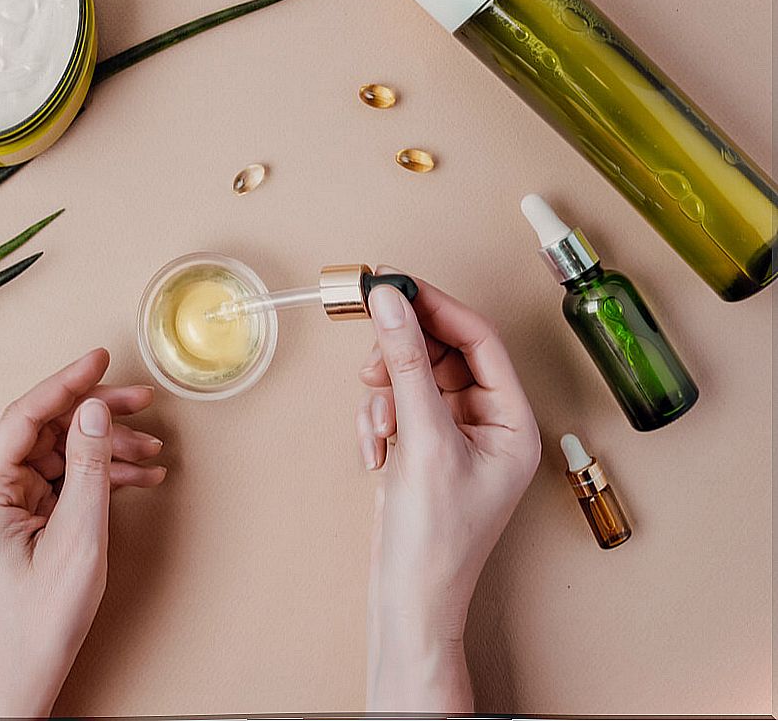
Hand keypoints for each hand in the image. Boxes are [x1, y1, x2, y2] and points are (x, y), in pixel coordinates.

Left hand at [0, 348, 165, 717]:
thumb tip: (93, 410)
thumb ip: (86, 469)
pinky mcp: (28, 524)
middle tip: (142, 399)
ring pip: (61, 456)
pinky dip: (102, 478)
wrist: (25, 677)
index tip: (99, 359)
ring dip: (107, 448)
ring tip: (153, 447)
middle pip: (46, 432)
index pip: (24, 418)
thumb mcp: (76, 540)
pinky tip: (140, 475)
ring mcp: (9, 510)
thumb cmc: (38, 623)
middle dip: (96, 414)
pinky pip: (65, 484)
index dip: (65, 383)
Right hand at [356, 274, 539, 712]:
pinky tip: (374, 451)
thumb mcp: (421, 442)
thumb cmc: (434, 540)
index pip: (480, 340)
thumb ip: (405, 367)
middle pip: (445, 354)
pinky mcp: (424, 447)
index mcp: (513, 421)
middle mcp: (490, 423)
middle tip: (371, 356)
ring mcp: (456, 435)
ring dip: (386, 393)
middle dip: (403, 357)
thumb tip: (391, 304)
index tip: (396, 286)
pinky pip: (399, 405)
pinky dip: (379, 419)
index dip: (437, 308)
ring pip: (415, 378)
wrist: (408, 599)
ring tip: (377, 427)